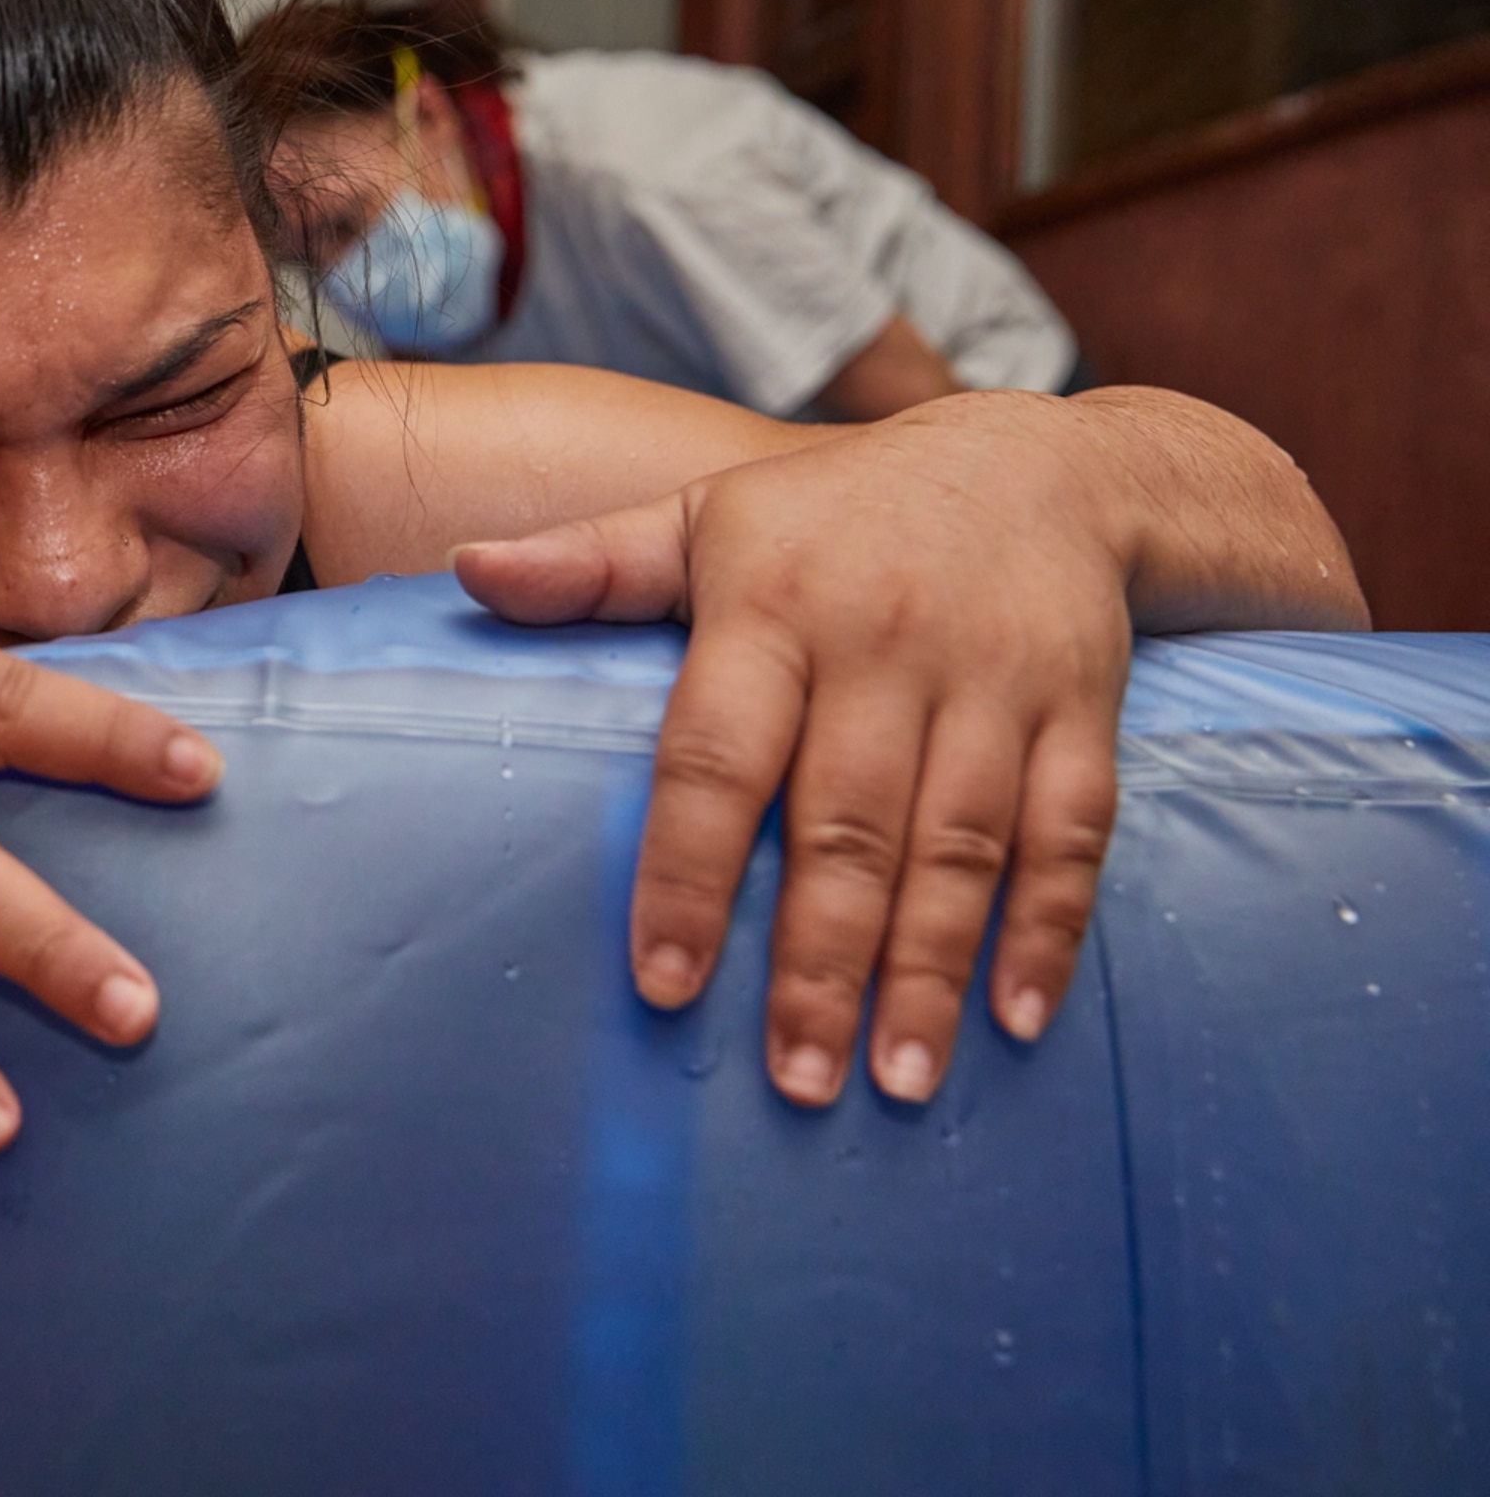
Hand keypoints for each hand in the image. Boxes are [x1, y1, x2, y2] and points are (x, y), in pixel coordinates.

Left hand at [452, 396, 1131, 1108]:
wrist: (1042, 466)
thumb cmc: (834, 514)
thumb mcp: (707, 515)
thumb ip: (593, 564)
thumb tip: (467, 571)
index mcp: (772, 606)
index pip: (717, 756)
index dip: (687, 872)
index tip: (661, 984)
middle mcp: (883, 647)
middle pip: (846, 826)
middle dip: (819, 963)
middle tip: (795, 1081)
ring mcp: (991, 682)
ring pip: (960, 845)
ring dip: (929, 971)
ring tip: (895, 1083)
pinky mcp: (1083, 710)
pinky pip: (1072, 830)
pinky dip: (1050, 928)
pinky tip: (1017, 1019)